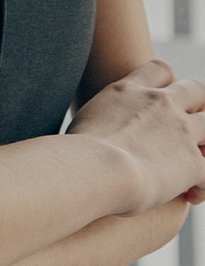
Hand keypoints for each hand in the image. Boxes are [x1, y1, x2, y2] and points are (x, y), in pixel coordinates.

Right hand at [67, 60, 204, 213]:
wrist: (93, 168)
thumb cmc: (74, 153)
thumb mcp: (83, 123)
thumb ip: (97, 122)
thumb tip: (81, 139)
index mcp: (129, 90)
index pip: (160, 70)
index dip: (168, 83)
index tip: (162, 99)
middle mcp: (159, 103)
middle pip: (196, 90)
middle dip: (200, 105)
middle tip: (190, 129)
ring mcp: (181, 130)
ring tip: (196, 161)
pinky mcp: (193, 162)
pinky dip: (204, 183)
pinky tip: (191, 196)